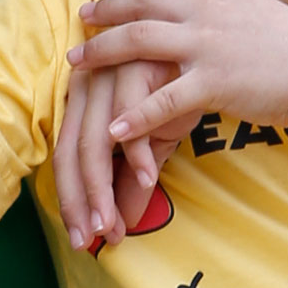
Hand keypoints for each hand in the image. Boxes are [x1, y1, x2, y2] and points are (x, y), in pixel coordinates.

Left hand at [54, 61, 190, 250]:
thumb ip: (132, 179)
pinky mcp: (150, 64)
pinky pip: (135, 112)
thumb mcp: (153, 140)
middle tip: (94, 239)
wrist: (223, 48)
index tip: (83, 238)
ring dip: (103, 186)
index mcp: (83, 95)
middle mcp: (91, 79)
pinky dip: (138, 149)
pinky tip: (147, 178)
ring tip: (114, 223)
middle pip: (74, 150)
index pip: (64, 154)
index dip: (71, 200)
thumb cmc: (180, 90)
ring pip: (97, 138)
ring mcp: (117, 69)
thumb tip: (119, 224)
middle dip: (81, 201)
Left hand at [68, 0, 287, 141]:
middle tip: (81, 21)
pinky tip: (112, 129)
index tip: (110, 0)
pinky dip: (133, 116)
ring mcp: (207, 44)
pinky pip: (162, 99)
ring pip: (138, 41)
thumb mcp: (256, 10)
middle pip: (140, 4)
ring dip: (101, 53)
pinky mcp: (214, 82)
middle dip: (106, 13)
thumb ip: (224, 7)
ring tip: (74, 65)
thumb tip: (201, 7)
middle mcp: (206, 10)